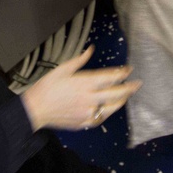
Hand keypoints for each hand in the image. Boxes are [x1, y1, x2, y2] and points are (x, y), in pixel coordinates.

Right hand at [21, 47, 140, 130]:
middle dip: (129, 88)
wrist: (35, 109)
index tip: (129, 69)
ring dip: (121, 101)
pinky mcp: (83, 122)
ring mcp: (87, 112)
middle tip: (138, 83)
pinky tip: (111, 108)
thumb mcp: (62, 68)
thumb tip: (91, 49)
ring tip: (127, 95)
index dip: (122, 73)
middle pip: (115, 93)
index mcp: (84, 82)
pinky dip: (108, 112)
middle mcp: (89, 98)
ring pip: (111, 107)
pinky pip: (101, 118)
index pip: (109, 77)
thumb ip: (80, 60)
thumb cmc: (47, 87)